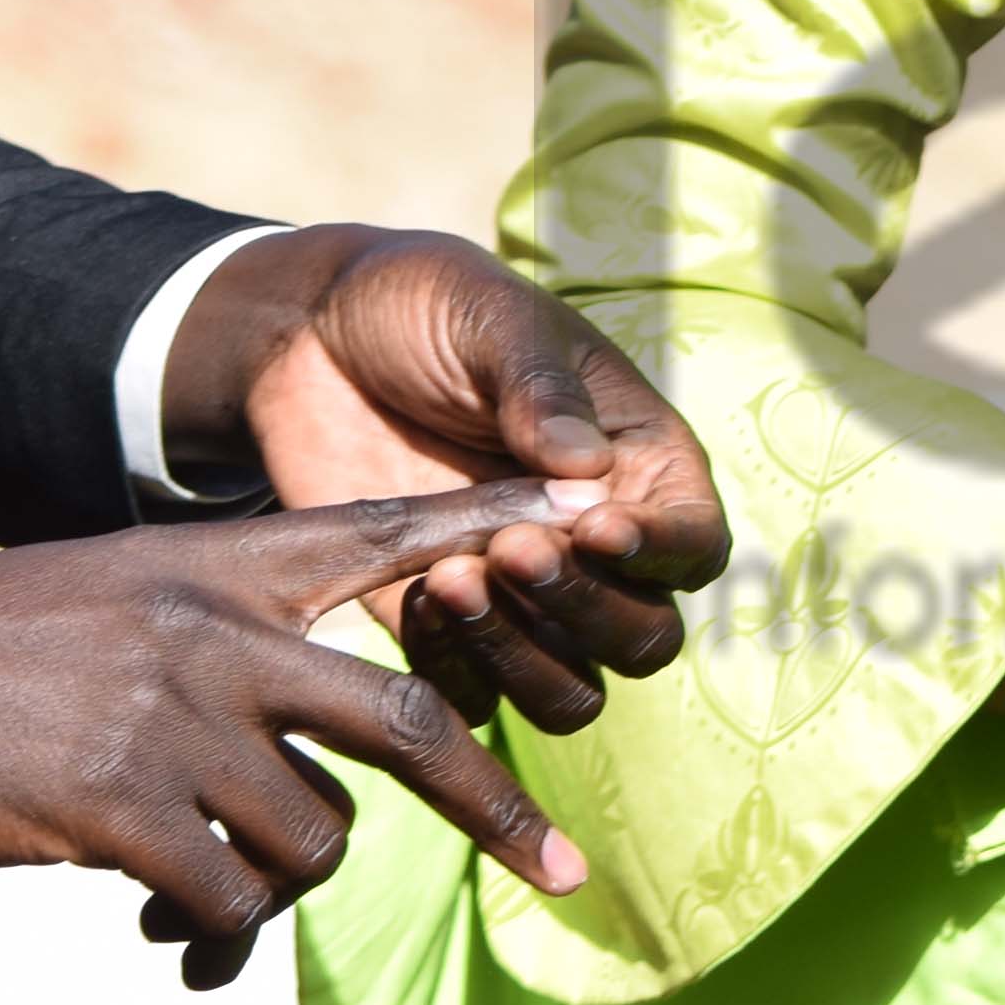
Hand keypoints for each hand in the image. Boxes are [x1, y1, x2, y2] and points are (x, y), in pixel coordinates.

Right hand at [0, 484, 616, 988]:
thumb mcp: (103, 595)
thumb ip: (210, 643)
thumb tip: (295, 762)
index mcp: (214, 565)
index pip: (382, 531)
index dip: (490, 519)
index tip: (590, 506)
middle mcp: (212, 630)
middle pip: (407, 717)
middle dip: (493, 807)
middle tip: (561, 874)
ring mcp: (169, 718)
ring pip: (312, 838)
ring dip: (277, 897)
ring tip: (206, 917)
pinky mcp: (114, 807)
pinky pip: (225, 901)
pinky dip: (213, 940)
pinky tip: (166, 941)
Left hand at [164, 227, 728, 729]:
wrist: (310, 336)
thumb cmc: (426, 307)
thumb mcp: (491, 317)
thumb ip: (539, 387)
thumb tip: (586, 470)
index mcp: (637, 465)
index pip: (694, 543)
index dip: (661, 552)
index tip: (595, 526)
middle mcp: (593, 548)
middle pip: (644, 636)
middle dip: (586, 608)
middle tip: (510, 547)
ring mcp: (519, 599)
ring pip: (569, 690)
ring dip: (522, 653)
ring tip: (450, 577)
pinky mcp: (441, 628)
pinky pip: (472, 698)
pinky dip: (451, 671)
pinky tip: (410, 597)